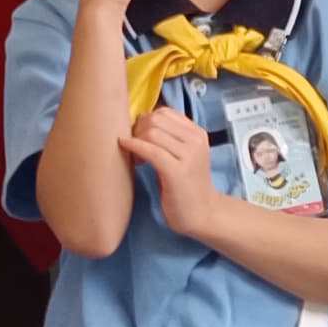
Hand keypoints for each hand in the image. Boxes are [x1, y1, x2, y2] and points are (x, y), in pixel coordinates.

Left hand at [124, 108, 225, 239]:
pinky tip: (124, 147)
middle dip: (138, 129)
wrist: (202, 214)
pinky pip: (150, 150)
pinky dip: (134, 146)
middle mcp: (195, 140)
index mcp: (197, 133)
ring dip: (136, 140)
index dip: (146, 121)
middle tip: (135, 148)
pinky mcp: (177, 171)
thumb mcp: (184, 155)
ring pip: (152, 132)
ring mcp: (188, 155)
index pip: (165, 112)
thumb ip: (170, 138)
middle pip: (156, 119)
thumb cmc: (187, 186)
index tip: (140, 137)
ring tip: (136, 157)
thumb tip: (140, 120)